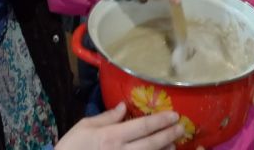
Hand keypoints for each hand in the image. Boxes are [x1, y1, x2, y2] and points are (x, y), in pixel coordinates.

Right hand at [56, 102, 182, 149]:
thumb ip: (106, 117)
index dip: (160, 121)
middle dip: (168, 135)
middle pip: (151, 143)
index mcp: (111, 136)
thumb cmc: (71, 147)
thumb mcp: (85, 126)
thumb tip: (123, 107)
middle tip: (181, 128)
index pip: (142, 127)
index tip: (173, 115)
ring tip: (174, 143)